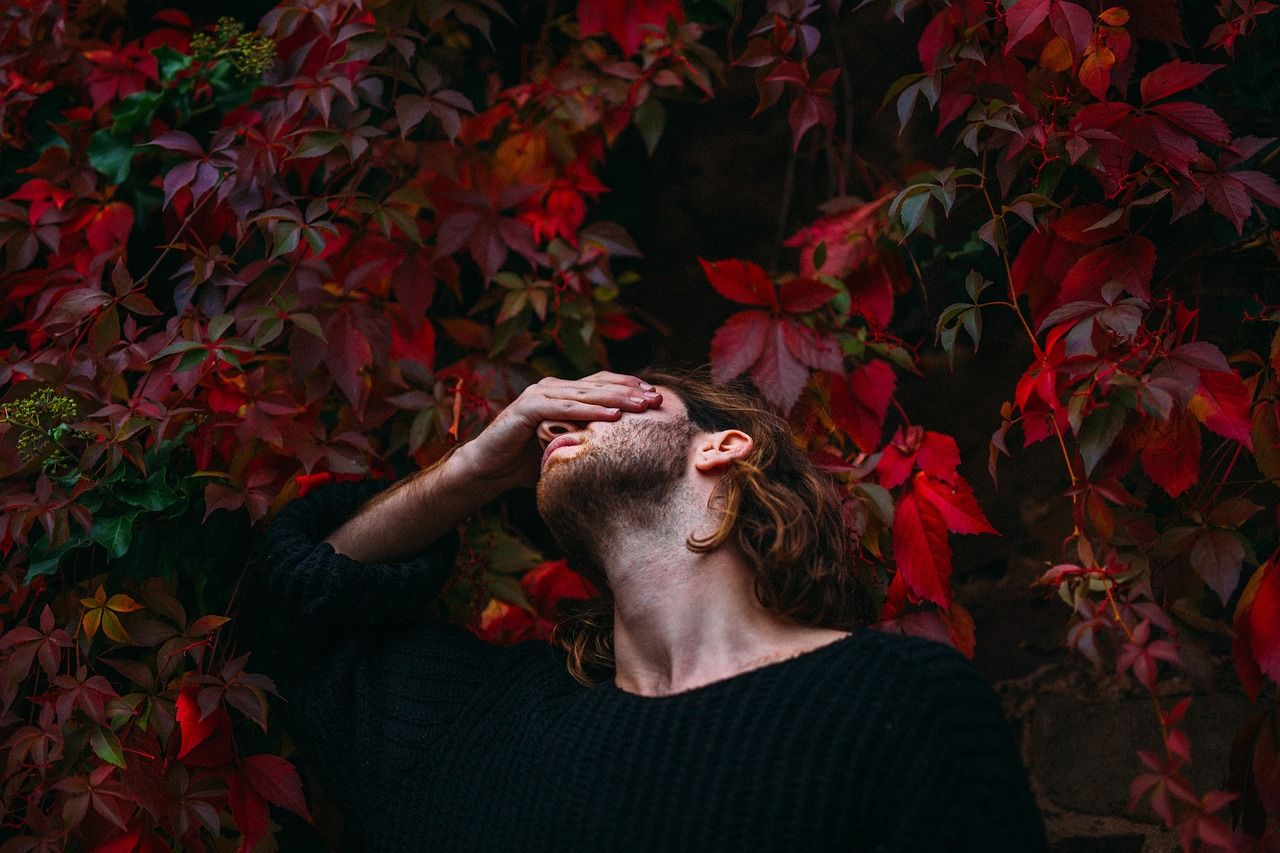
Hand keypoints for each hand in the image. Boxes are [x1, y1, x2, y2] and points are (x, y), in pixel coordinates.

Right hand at [451, 371, 662, 489]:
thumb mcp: (565, 447)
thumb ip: (587, 440)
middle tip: (657, 398)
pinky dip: (589, 411)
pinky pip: (564, 408)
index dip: (629, 387)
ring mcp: (539, 395)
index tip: (657, 396)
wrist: (488, 468)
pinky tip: (612, 416)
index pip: (602, 384)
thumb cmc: (527, 461)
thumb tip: (626, 449)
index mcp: (563, 394)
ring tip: (642, 405)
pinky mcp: (527, 407)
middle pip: (598, 384)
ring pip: (585, 394)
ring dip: (616, 398)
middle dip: (630, 391)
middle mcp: (552, 388)